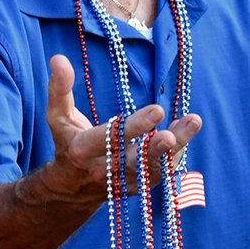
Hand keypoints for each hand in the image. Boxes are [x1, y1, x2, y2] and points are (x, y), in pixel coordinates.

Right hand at [43, 55, 200, 202]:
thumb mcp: (57, 117)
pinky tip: (187, 132)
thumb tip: (59, 58)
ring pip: (153, 169)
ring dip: (175, 148)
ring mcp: (123, 183)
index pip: (110, 139)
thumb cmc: (65, 143)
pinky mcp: (137, 187)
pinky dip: (175, 155)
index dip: (133, 127)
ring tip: (193, 122)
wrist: (70, 189)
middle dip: (155, 148)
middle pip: (134, 161)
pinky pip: (160, 174)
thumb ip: (59, 89)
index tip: (157, 110)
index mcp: (81, 151)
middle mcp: (104, 171)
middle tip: (173, 134)